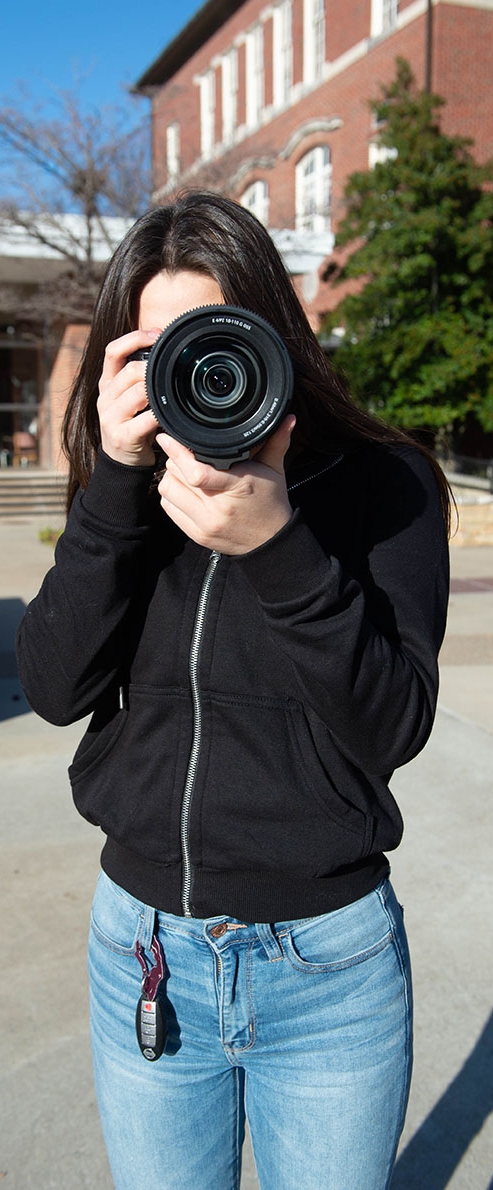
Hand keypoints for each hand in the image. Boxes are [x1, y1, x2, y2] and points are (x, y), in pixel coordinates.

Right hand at [97, 329, 160, 466]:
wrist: (122, 462)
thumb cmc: (132, 425)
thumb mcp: (130, 398)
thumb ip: (139, 378)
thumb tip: (165, 352)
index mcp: (107, 383)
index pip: (113, 351)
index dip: (135, 338)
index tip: (157, 335)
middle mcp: (105, 397)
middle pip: (130, 370)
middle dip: (154, 369)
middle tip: (172, 372)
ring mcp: (110, 417)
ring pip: (139, 392)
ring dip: (158, 391)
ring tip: (170, 394)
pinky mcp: (122, 436)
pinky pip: (145, 419)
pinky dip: (160, 415)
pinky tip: (168, 415)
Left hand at [156, 416, 295, 554]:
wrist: (270, 542)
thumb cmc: (271, 503)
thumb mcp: (275, 471)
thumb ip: (277, 442)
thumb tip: (287, 416)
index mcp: (238, 486)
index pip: (196, 472)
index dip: (177, 452)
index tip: (168, 437)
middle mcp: (218, 508)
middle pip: (177, 474)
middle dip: (176, 459)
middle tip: (184, 454)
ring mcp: (205, 524)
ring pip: (168, 489)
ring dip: (171, 477)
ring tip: (183, 472)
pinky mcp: (196, 534)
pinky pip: (168, 508)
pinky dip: (171, 495)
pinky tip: (184, 490)